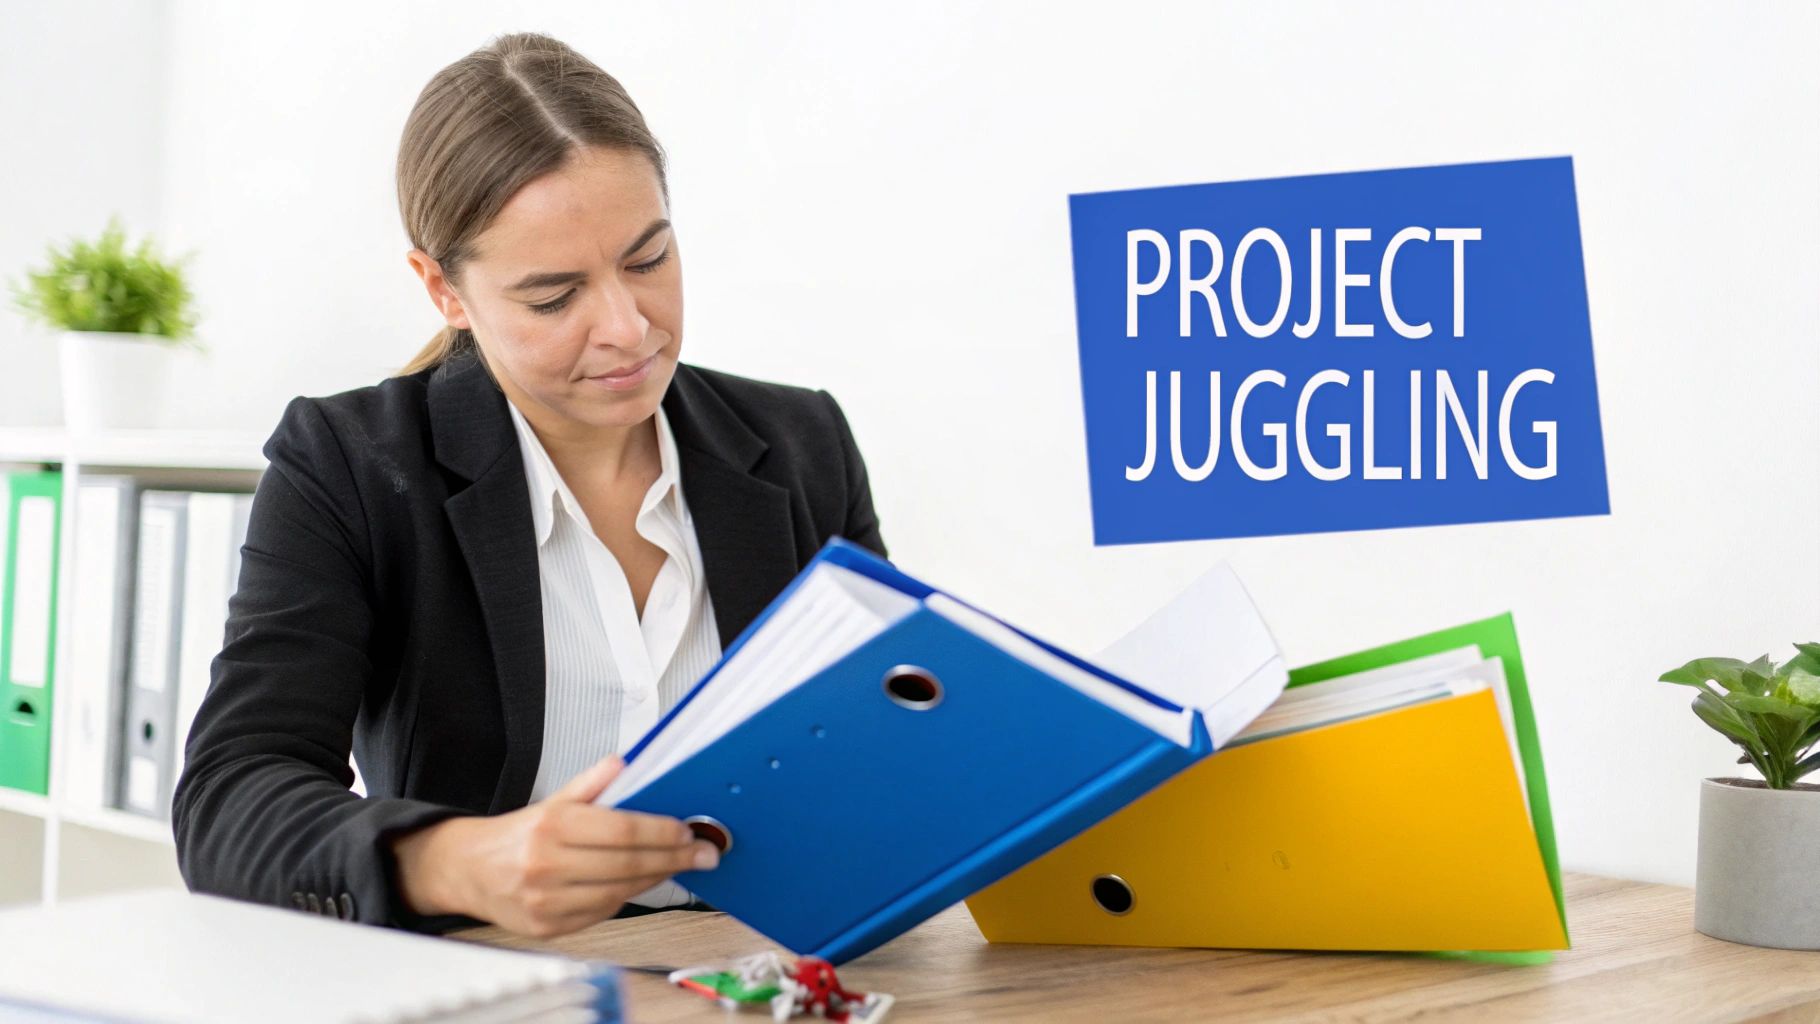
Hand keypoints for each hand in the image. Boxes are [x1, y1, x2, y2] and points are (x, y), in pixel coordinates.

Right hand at [390, 755, 718, 936]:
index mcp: (553, 826)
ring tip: (678, 865)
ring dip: (656, 879)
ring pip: (620, 892)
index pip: (623, 830)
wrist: (467, 870)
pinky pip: (602, 913)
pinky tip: (641, 883)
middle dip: (673, 858)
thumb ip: (591, 784)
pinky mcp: (548, 926)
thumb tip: (624, 762)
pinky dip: (626, 898)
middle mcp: (548, 865)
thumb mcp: (551, 800)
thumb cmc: (515, 836)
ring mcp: (548, 900)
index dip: (662, 832)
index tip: (688, 831)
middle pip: (628, 864)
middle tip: (703, 853)